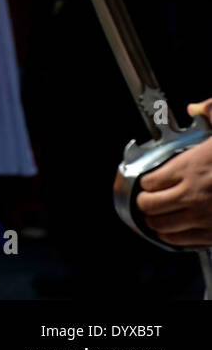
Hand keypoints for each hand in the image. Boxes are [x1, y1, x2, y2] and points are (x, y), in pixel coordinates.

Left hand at [135, 98, 211, 246]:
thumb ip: (211, 110)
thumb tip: (196, 107)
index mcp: (191, 166)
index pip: (149, 180)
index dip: (145, 181)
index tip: (148, 181)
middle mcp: (194, 193)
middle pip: (148, 205)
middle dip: (143, 203)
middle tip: (146, 200)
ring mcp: (205, 216)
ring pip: (162, 226)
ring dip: (155, 222)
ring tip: (156, 216)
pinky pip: (183, 241)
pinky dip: (174, 238)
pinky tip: (174, 232)